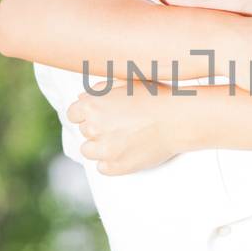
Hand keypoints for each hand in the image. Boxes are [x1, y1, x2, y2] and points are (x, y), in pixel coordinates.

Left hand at [68, 81, 182, 174]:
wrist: (178, 119)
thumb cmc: (155, 97)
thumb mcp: (126, 82)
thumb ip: (100, 89)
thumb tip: (81, 97)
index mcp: (92, 104)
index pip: (73, 114)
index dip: (85, 114)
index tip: (98, 116)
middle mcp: (93, 127)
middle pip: (83, 131)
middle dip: (97, 129)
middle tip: (119, 126)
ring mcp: (104, 149)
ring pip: (88, 151)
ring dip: (100, 147)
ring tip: (121, 140)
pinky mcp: (115, 166)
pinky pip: (102, 168)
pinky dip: (111, 162)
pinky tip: (126, 152)